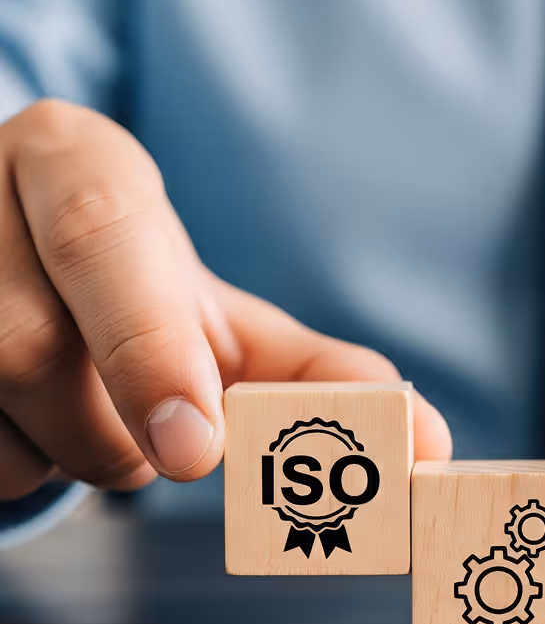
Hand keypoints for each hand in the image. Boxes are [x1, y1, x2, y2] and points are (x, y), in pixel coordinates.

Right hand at [0, 100, 451, 500]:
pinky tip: (33, 426)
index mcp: (76, 158)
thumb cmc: (140, 301)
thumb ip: (321, 379)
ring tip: (97, 417)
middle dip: (104, 428)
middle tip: (168, 455)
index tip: (197, 448)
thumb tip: (425, 442)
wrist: (27, 273)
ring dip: (62, 452)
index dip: (149, 345)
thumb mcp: (227, 324)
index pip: (106, 233)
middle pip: (23, 343)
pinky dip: (11, 464)